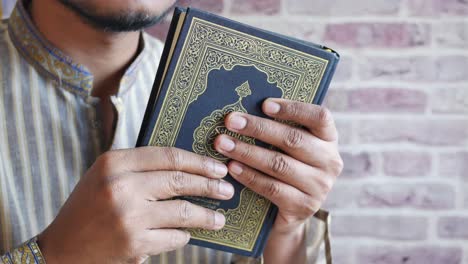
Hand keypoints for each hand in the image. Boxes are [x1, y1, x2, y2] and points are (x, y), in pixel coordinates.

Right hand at [37, 147, 233, 263]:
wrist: (62, 247)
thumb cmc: (88, 207)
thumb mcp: (106, 175)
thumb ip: (140, 166)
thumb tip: (189, 166)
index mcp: (114, 163)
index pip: (168, 156)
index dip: (199, 161)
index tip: (217, 168)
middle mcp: (121, 186)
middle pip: (179, 181)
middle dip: (210, 186)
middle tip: (226, 190)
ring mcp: (129, 216)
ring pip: (182, 211)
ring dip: (206, 215)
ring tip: (219, 218)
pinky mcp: (134, 242)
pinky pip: (174, 237)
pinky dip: (184, 235)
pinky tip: (187, 233)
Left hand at [214, 98, 342, 261]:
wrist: (291, 213)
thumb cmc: (287, 167)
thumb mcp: (290, 147)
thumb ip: (278, 128)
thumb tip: (244, 110)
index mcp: (329, 139)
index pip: (320, 117)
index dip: (293, 109)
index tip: (265, 104)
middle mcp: (330, 162)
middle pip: (293, 139)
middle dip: (258, 128)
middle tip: (230, 121)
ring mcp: (319, 186)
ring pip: (280, 164)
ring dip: (247, 152)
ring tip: (223, 144)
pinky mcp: (303, 207)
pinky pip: (272, 188)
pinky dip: (249, 176)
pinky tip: (232, 167)